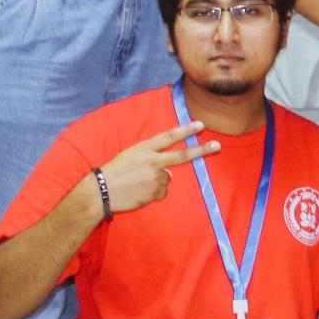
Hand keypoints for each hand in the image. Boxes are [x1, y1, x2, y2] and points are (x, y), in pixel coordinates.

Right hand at [99, 123, 220, 214]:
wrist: (100, 192)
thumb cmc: (113, 173)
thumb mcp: (130, 156)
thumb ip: (150, 157)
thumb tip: (168, 170)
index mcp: (144, 149)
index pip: (169, 136)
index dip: (185, 130)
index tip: (200, 125)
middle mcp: (153, 160)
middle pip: (182, 155)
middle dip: (202, 149)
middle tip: (217, 145)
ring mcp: (156, 176)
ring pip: (168, 178)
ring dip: (157, 183)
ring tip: (138, 184)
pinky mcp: (156, 191)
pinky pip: (162, 192)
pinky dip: (154, 193)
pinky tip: (139, 192)